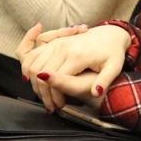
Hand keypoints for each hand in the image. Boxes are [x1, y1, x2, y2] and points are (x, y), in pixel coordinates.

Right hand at [18, 22, 132, 111]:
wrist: (111, 34)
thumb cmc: (113, 52)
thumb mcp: (114, 67)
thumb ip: (104, 80)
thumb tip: (95, 93)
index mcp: (77, 55)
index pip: (55, 79)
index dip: (54, 96)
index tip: (60, 106)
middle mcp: (63, 47)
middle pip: (39, 73)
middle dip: (42, 94)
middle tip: (51, 106)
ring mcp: (56, 43)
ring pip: (31, 65)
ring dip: (32, 83)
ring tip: (44, 95)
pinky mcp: (52, 42)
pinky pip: (30, 54)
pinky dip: (26, 66)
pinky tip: (30, 78)